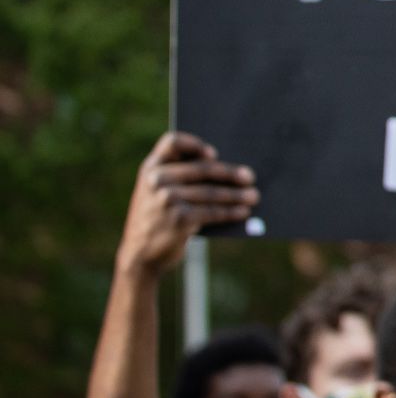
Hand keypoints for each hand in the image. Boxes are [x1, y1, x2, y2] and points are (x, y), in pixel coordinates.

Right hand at [116, 132, 257, 277]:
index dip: (194, 144)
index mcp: (151, 167)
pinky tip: (243, 212)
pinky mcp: (179, 219)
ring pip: (212, 192)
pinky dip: (231, 212)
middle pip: (203, 168)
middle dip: (230, 173)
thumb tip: (230, 171)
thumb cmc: (157, 218)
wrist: (139, 254)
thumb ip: (179, 177)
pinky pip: (212, 211)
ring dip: (237, 195)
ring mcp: (167, 199)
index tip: (214, 153)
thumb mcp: (156, 193)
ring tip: (253, 196)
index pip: (172, 142)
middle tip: (250, 177)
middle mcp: (157, 180)